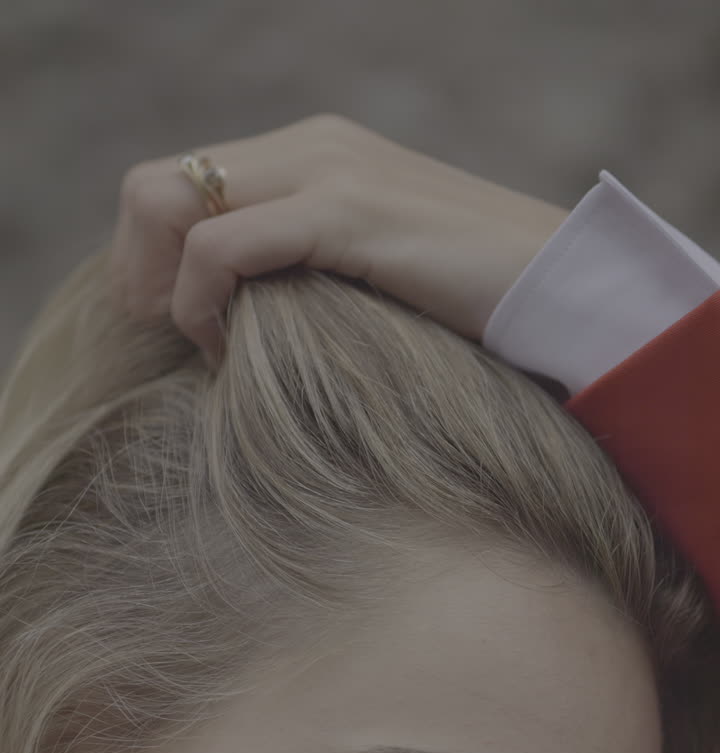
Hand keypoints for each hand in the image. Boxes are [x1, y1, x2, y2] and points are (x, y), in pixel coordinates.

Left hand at [109, 114, 568, 368]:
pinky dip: (205, 307)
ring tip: (217, 351)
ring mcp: (326, 169)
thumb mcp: (370, 276)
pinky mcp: (346, 212)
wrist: (561, 290)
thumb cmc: (471, 306)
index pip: (177, 183)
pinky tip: (237, 352)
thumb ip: (308, 271)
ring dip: (170, 295)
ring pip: (173, 205)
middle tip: (182, 343)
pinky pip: (221, 248)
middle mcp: (309, 144)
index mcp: (312, 153)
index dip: (152, 260)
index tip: (186, 331)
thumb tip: (240, 318)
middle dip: (141, 274)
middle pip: (153, 185)